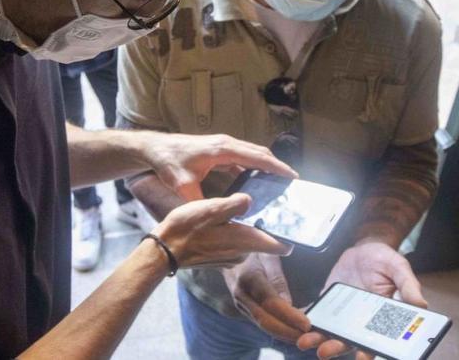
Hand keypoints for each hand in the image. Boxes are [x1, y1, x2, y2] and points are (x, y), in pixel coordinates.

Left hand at [136, 132, 297, 200]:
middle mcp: (227, 144)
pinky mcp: (219, 152)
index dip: (276, 166)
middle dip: (277, 166)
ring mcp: (223, 147)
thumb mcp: (182, 185)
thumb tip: (217, 216)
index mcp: (223, 149)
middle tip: (292, 183)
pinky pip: (242, 159)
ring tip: (279, 183)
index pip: (257, 156)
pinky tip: (257, 183)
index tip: (293, 176)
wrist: (155, 149)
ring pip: (252, 155)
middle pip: (259, 153)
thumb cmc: (168, 162)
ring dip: (266, 166)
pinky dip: (253, 168)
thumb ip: (200, 201)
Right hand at [153, 194, 292, 268]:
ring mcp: (231, 258)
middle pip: (264, 240)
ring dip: (246, 229)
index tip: (294, 224)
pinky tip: (222, 222)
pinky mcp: (220, 259)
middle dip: (265, 226)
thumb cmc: (185, 230)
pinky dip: (234, 235)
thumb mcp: (209, 208)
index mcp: (244, 241)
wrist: (164, 251)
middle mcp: (242, 253)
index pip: (279, 246)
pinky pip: (235, 246)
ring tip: (239, 210)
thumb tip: (250, 200)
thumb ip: (233, 204)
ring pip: (248, 242)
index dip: (289, 236)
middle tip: (265, 206)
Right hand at [222, 254, 310, 342]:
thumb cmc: (251, 248)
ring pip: (262, 324)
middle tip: (309, 336)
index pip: (271, 302)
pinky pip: (260, 321)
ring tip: (303, 337)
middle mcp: (242, 294)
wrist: (224, 250)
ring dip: (282, 334)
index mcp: (249, 277)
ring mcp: (240, 302)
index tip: (306, 323)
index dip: (289, 315)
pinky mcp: (243, 307)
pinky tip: (290, 332)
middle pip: (265, 320)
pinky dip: (276, 329)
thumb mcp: (267, 254)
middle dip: (287, 332)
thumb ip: (277, 276)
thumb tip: (288, 302)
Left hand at [297, 239, 426, 358]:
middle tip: (324, 352)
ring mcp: (343, 316)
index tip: (363, 358)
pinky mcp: (328, 305)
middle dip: (336, 348)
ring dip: (317, 340)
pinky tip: (295, 326)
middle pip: (349, 342)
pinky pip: (317, 317)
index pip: (376, 342)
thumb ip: (408, 286)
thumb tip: (422, 305)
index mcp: (382, 320)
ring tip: (305, 342)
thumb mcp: (399, 269)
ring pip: (330, 333)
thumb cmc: (386, 261)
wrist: (365, 248)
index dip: (369, 352)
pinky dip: (306, 322)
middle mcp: (361, 323)